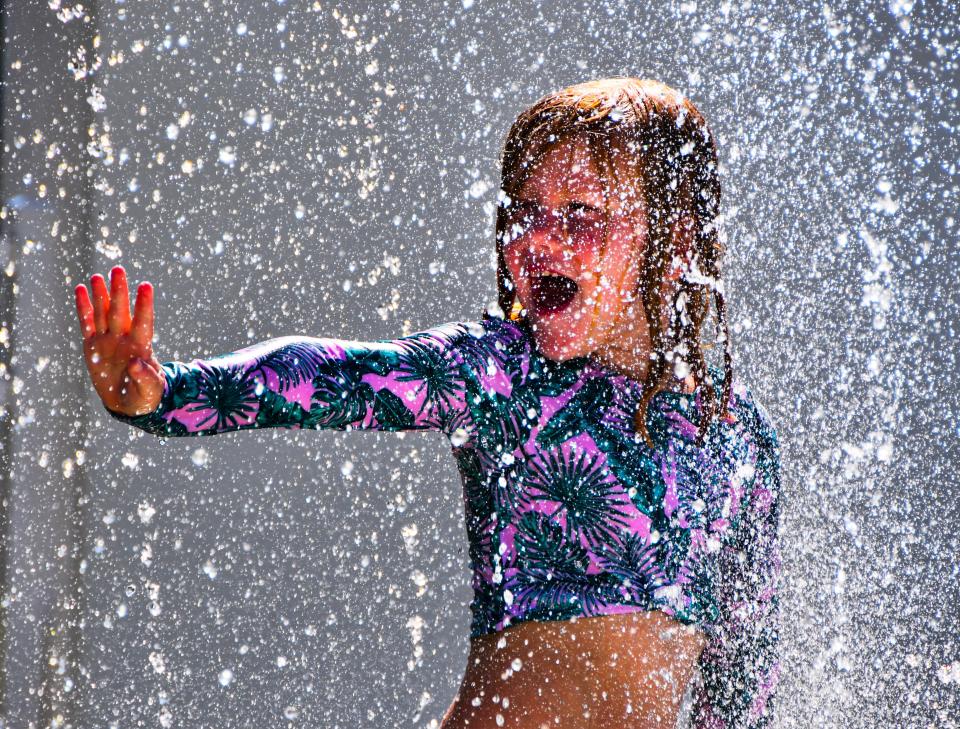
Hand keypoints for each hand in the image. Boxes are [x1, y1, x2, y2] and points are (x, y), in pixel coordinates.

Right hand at [75, 265, 164, 415]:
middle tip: (118, 269)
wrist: (128, 401)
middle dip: (119, 292)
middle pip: (121, 312)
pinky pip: (87, 324)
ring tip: (98, 276)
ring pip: (104, 314)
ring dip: (101, 295)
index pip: (144, 322)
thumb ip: (145, 378)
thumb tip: (137, 363)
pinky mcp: (93, 346)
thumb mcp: (149, 391)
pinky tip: (81, 289)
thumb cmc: (144, 395)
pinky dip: (84, 308)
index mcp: (141, 348)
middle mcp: (124, 339)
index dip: (144, 305)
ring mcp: (108, 341)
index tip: (146, 286)